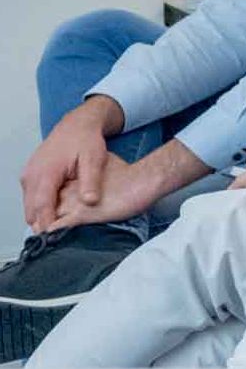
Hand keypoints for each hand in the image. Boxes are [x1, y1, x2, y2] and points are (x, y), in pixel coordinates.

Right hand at [21, 99, 121, 228]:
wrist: (76, 125)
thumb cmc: (86, 141)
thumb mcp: (94, 159)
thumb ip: (91, 181)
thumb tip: (89, 202)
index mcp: (46, 172)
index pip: (42, 205)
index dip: (45, 224)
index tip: (51, 240)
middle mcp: (32, 174)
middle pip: (32, 208)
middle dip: (41, 225)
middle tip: (53, 244)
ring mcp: (29, 175)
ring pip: (30, 204)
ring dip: (40, 218)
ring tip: (54, 234)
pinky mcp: (32, 176)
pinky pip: (33, 198)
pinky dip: (40, 208)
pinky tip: (54, 218)